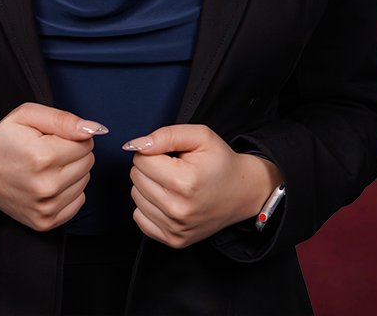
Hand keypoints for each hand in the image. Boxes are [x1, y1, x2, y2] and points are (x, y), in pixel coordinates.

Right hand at [0, 102, 106, 231]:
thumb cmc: (5, 138)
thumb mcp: (28, 115)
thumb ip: (64, 119)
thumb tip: (95, 129)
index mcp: (42, 156)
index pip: (86, 143)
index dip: (72, 136)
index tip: (53, 137)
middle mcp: (45, 186)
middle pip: (88, 163)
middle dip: (73, 152)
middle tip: (49, 150)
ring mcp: (45, 207)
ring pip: (85, 182)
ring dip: (71, 172)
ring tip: (46, 167)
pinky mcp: (44, 222)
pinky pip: (78, 202)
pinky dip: (68, 191)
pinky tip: (49, 183)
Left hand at [124, 124, 282, 247]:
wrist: (242, 192)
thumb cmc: (220, 162)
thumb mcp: (199, 136)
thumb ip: (165, 135)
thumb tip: (134, 145)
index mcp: (185, 181)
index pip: (141, 160)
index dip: (153, 151)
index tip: (171, 155)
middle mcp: (179, 209)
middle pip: (136, 178)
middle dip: (150, 167)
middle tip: (174, 168)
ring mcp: (176, 228)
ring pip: (136, 196)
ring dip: (149, 186)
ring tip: (173, 183)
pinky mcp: (174, 240)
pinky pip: (140, 218)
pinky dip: (149, 206)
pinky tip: (168, 199)